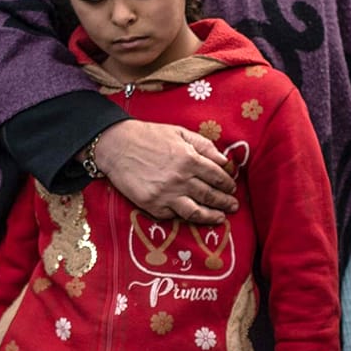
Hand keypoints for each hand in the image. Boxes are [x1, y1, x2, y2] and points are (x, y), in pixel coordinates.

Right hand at [92, 121, 235, 224]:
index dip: (228, 183)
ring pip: (196, 212)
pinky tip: (194, 215)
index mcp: (189, 159)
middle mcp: (180, 179)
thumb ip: (204, 146)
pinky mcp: (152, 206)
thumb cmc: (149, 136)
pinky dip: (186, 216)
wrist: (117, 146)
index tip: (232, 187)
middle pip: (210, 196)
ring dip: (212, 216)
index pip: (217, 176)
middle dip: (225, 202)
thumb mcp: (180, 133)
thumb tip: (224, 161)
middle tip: (233, 206)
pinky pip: (174, 216)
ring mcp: (166, 195)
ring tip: (221, 217)